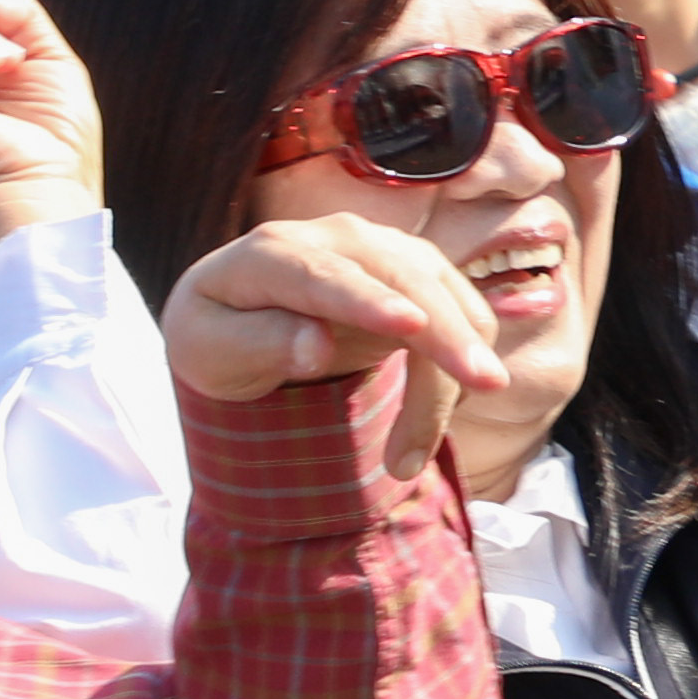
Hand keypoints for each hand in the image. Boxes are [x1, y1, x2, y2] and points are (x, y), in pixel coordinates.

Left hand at [160, 211, 506, 475]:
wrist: (241, 314)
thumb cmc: (220, 335)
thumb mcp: (211, 350)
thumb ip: (259, 343)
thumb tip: (316, 347)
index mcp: (273, 252)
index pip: (326, 275)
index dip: (369, 300)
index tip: (408, 325)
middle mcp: (341, 238)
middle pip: (407, 280)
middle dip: (449, 333)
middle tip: (486, 388)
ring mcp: (387, 251)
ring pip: (447, 302)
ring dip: (450, 376)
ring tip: (405, 460)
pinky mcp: (420, 276)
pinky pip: (460, 321)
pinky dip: (455, 376)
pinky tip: (419, 431)